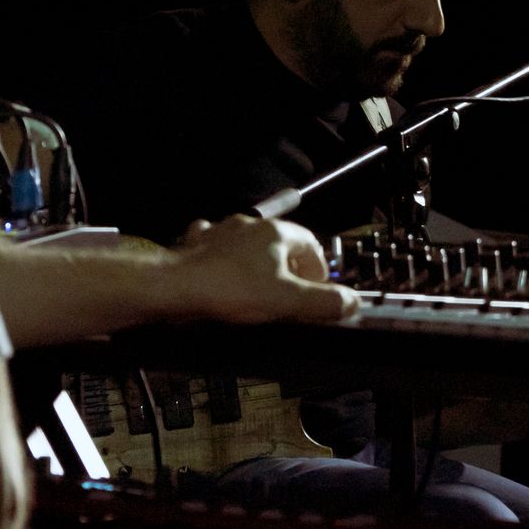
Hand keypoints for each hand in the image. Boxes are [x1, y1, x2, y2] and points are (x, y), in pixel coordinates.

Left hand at [174, 209, 357, 324]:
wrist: (175, 287)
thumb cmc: (232, 291)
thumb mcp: (288, 301)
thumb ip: (324, 302)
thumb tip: (352, 303)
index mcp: (276, 233)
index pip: (311, 244)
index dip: (318, 270)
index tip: (317, 293)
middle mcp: (250, 225)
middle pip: (281, 242)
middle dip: (289, 267)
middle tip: (291, 295)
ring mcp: (220, 231)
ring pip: (248, 242)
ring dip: (256, 261)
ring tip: (258, 288)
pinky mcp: (197, 244)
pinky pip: (216, 246)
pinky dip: (223, 259)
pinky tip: (222, 275)